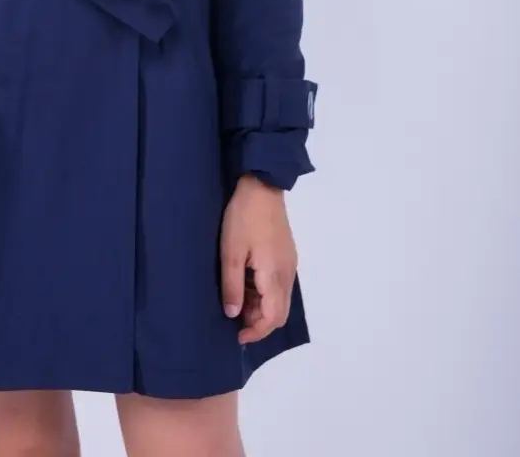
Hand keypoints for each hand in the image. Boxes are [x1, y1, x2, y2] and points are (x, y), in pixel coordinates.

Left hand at [219, 174, 297, 343]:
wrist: (262, 185)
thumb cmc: (243, 218)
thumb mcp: (231, 252)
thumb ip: (232, 286)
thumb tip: (233, 315)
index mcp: (275, 275)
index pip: (272, 318)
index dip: (256, 332)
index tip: (237, 335)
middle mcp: (287, 273)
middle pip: (279, 312)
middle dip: (259, 322)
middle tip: (235, 318)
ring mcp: (289, 263)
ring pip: (280, 299)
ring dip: (261, 307)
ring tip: (237, 299)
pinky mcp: (286, 253)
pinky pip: (279, 284)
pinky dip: (265, 293)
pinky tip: (248, 283)